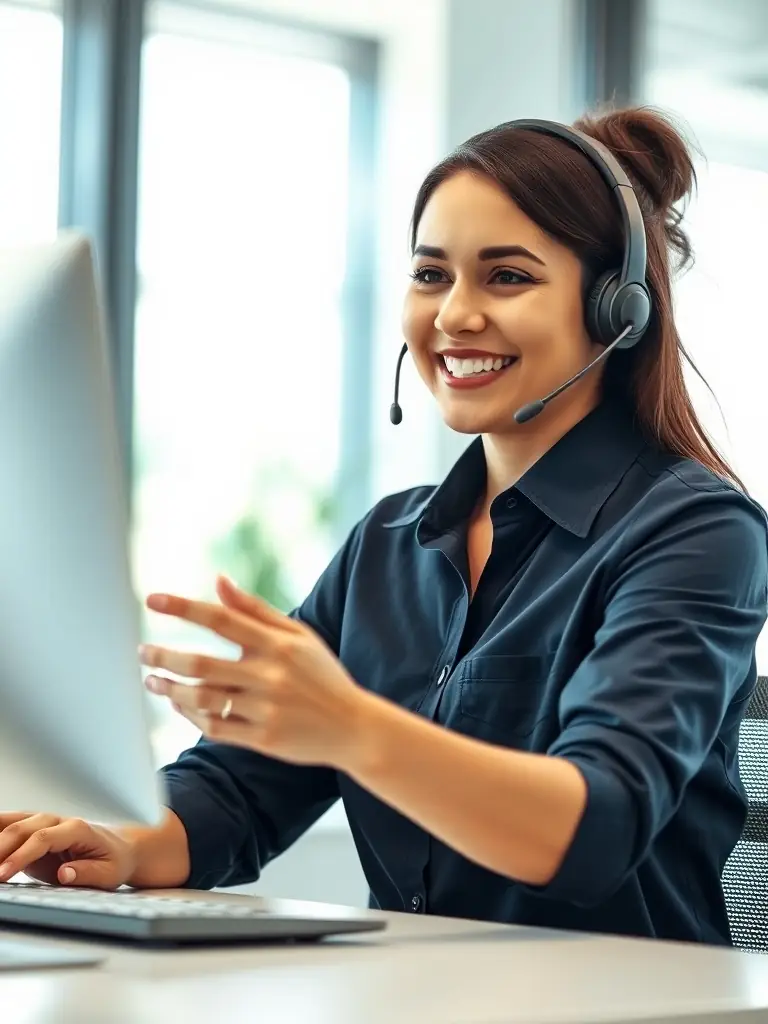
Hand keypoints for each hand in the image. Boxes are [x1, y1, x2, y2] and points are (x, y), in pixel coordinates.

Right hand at [0, 813, 136, 887]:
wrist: (119, 846)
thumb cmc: (114, 860)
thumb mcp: (109, 873)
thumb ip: (87, 873)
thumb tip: (65, 873)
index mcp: (77, 828)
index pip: (42, 838)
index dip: (20, 856)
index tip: (2, 874)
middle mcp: (58, 820)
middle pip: (21, 828)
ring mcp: (44, 822)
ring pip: (12, 823)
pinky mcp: (33, 831)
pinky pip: (10, 826)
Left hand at [140, 575, 375, 768]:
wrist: (353, 727)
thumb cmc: (322, 675)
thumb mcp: (299, 635)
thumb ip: (256, 609)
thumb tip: (219, 581)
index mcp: (278, 644)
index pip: (221, 619)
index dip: (183, 607)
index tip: (152, 599)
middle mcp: (269, 675)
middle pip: (200, 664)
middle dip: (164, 657)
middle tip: (143, 652)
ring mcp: (265, 709)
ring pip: (202, 699)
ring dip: (169, 689)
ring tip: (152, 680)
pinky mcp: (263, 739)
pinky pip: (215, 727)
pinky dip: (190, 715)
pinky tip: (179, 704)